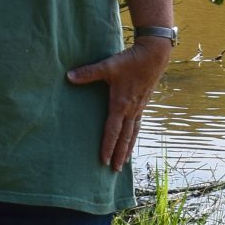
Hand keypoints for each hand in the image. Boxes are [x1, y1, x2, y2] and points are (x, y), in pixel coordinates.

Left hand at [68, 38, 174, 169]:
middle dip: (120, 154)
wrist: (155, 54)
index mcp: (121, 104)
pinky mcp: (143, 102)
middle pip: (125, 137)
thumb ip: (88, 73)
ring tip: (125, 161)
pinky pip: (138, 123)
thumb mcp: (108, 65)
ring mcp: (139, 107)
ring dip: (128, 147)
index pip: (112, 131)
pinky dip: (134, 135)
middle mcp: (131, 109)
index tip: (104, 161)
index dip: (108, 146)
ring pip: (133, 132)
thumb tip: (69, 76)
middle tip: (115, 170)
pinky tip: (132, 138)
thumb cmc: (130, 60)